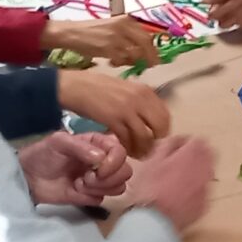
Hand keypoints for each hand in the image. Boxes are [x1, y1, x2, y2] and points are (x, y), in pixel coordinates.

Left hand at [19, 132, 131, 209]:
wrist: (27, 176)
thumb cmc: (43, 154)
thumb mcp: (59, 142)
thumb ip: (80, 147)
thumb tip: (101, 159)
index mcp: (99, 144)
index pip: (122, 152)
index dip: (115, 162)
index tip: (99, 168)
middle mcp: (104, 161)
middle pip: (125, 172)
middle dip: (109, 177)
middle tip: (88, 176)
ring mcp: (98, 180)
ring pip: (119, 187)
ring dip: (100, 187)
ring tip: (80, 183)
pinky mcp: (91, 196)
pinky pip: (103, 200)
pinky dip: (89, 197)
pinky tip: (75, 189)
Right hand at [44, 15, 156, 68]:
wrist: (71, 33)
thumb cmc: (91, 32)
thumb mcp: (112, 28)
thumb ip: (128, 36)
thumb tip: (144, 52)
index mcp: (126, 20)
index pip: (147, 35)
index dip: (153, 49)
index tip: (156, 59)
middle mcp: (123, 26)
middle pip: (145, 43)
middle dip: (150, 57)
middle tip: (150, 66)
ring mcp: (116, 37)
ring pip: (133, 54)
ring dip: (130, 61)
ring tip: (120, 61)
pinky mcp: (107, 47)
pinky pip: (121, 60)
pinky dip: (118, 63)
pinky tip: (111, 61)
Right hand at [56, 70, 170, 157]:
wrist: (76, 87)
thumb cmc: (99, 88)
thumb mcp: (126, 90)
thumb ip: (139, 101)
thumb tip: (150, 118)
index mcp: (145, 91)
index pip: (165, 115)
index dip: (163, 130)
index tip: (157, 139)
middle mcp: (140, 99)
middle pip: (159, 127)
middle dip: (156, 141)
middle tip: (149, 149)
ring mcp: (127, 109)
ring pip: (144, 136)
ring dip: (142, 149)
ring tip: (138, 155)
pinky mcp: (113, 119)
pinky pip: (127, 139)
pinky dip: (128, 148)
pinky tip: (125, 151)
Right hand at [120, 135, 214, 233]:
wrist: (155, 220)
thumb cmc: (150, 188)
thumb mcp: (152, 160)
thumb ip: (167, 145)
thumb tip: (175, 140)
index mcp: (193, 154)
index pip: (198, 140)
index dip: (184, 142)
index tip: (173, 149)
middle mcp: (206, 169)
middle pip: (207, 155)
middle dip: (194, 156)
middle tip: (177, 162)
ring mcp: (207, 188)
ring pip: (206, 173)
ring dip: (195, 172)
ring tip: (176, 180)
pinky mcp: (205, 205)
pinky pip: (203, 191)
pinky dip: (194, 190)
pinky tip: (179, 196)